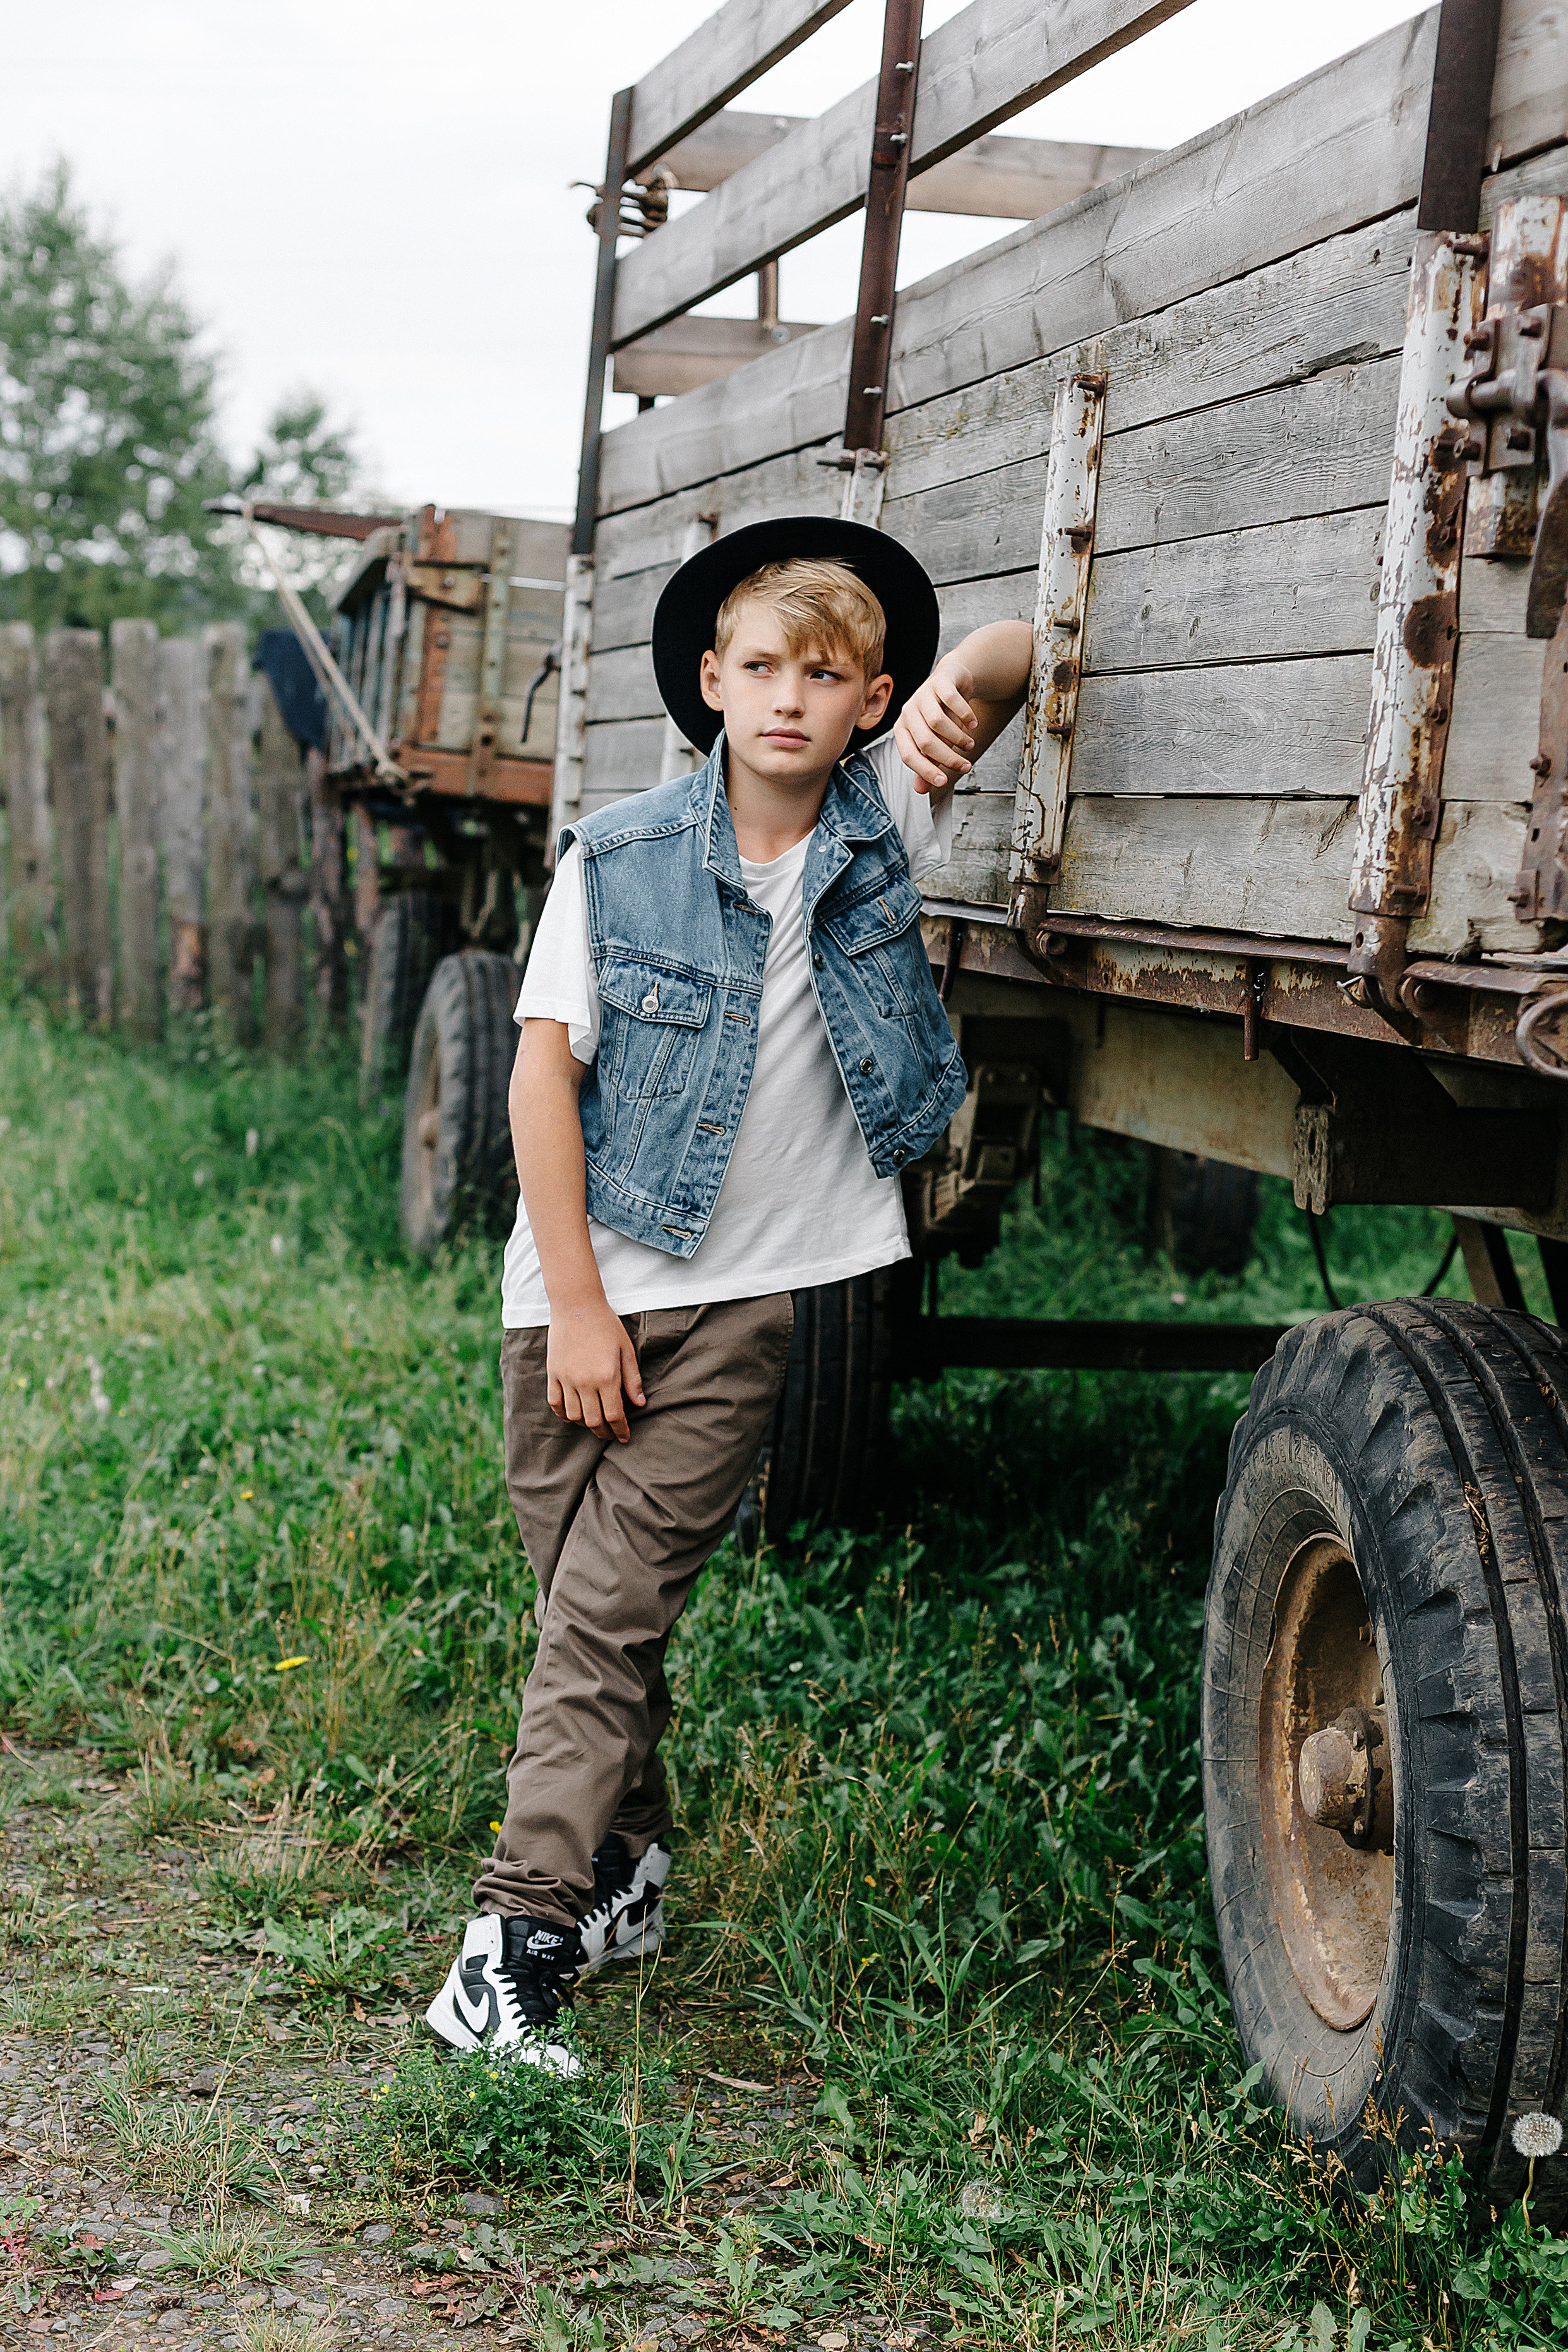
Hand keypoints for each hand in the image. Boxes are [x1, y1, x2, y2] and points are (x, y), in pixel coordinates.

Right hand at [547, 1301, 644, 1441]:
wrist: (576, 1306)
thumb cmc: (606, 1325)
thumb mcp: (626, 1350)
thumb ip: (632, 1379)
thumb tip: (639, 1404)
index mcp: (606, 1378)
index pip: (614, 1416)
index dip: (621, 1430)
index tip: (625, 1437)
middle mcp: (585, 1382)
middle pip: (594, 1421)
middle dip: (604, 1432)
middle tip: (611, 1434)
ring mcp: (566, 1379)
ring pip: (574, 1416)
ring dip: (585, 1425)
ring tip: (593, 1424)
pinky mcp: (553, 1374)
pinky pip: (555, 1403)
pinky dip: (564, 1414)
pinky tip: (572, 1415)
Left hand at [894, 658, 976, 793]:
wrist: (951, 680)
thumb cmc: (940, 714)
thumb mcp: (933, 740)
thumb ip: (926, 764)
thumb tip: (921, 790)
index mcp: (902, 729)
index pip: (909, 755)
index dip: (926, 771)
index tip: (944, 782)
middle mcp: (908, 711)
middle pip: (926, 741)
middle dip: (948, 758)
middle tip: (966, 766)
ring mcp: (922, 694)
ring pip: (938, 722)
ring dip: (958, 738)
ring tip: (969, 745)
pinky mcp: (939, 681)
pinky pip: (951, 700)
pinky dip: (965, 715)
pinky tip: (973, 724)